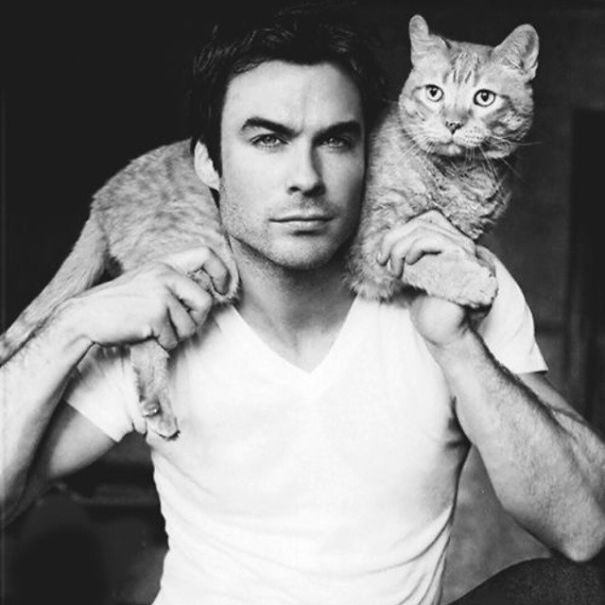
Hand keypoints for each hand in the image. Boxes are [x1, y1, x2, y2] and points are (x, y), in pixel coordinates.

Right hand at [60, 247, 228, 350]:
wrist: (86, 317)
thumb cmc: (119, 305)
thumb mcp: (147, 283)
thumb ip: (174, 284)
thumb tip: (209, 297)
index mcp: (165, 264)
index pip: (205, 254)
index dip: (221, 272)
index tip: (221, 289)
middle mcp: (165, 274)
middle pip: (205, 301)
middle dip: (197, 320)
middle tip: (180, 327)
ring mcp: (160, 293)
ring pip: (191, 325)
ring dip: (176, 335)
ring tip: (156, 329)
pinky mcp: (155, 314)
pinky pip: (174, 338)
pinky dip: (163, 343)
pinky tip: (146, 334)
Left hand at [377, 210, 477, 346]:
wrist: (443, 333)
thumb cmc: (428, 308)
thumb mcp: (418, 274)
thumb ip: (413, 254)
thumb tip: (390, 237)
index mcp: (456, 246)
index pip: (429, 220)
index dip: (402, 231)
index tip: (383, 254)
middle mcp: (466, 245)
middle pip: (426, 221)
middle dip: (395, 237)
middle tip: (381, 260)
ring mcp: (468, 252)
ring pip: (425, 229)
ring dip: (399, 247)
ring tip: (393, 269)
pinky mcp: (464, 261)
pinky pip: (434, 240)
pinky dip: (413, 248)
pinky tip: (407, 265)